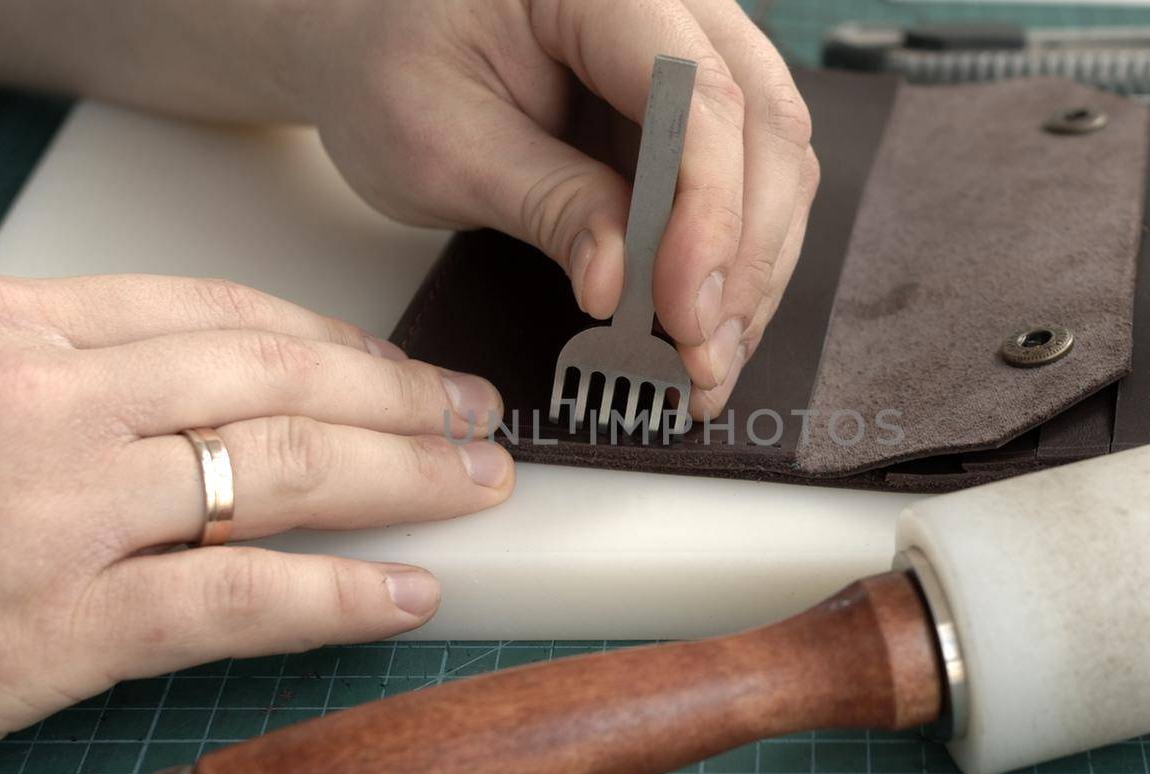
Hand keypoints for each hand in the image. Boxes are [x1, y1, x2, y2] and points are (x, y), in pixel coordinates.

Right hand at [0, 273, 513, 773]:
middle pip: (270, 374)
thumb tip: (187, 387)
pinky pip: (236, 596)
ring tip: (473, 482)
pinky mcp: (54, 625)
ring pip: (276, 468)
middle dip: (396, 393)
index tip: (393, 361)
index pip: (212, 310)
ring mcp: (50, 507)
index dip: (330, 337)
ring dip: (400, 474)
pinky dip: (338, 594)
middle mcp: (31, 397)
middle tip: (473, 413)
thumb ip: (46, 375)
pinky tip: (404, 593)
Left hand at [291, 0, 817, 416]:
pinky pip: (745, 183)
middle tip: (704, 354)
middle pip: (764, 126)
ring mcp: (695, 50)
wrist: (374, 49)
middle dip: (745, 254)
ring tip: (705, 363)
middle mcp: (673, 4)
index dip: (708, 209)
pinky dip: (731, 262)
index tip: (684, 307)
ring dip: (750, 271)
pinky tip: (702, 327)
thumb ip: (545, 205)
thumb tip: (618, 286)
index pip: (698, 92)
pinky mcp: (692, 109)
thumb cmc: (393, 71)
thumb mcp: (443, 144)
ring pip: (774, 162)